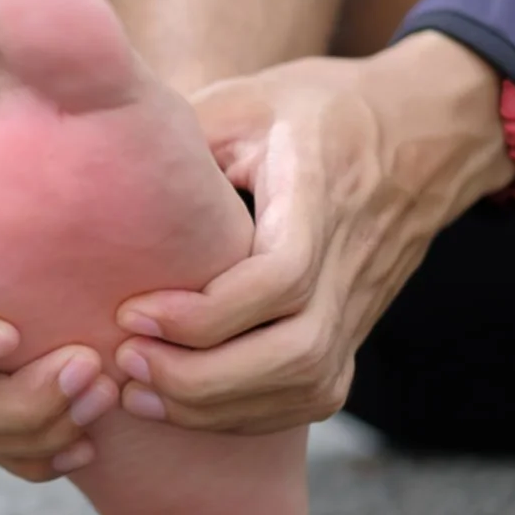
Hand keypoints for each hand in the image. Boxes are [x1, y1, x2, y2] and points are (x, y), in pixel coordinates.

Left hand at [110, 32, 514, 434]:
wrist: (420, 128)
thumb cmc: (314, 108)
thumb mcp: (244, 99)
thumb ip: (182, 135)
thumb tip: (94, 159)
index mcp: (319, 196)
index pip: (279, 278)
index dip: (205, 313)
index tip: (133, 311)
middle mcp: (350, 262)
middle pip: (296, 353)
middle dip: (201, 377)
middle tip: (125, 362)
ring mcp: (359, 304)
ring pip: (306, 387)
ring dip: (216, 406)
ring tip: (137, 390)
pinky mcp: (354, 331)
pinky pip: (311, 397)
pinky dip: (245, 415)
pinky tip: (180, 404)